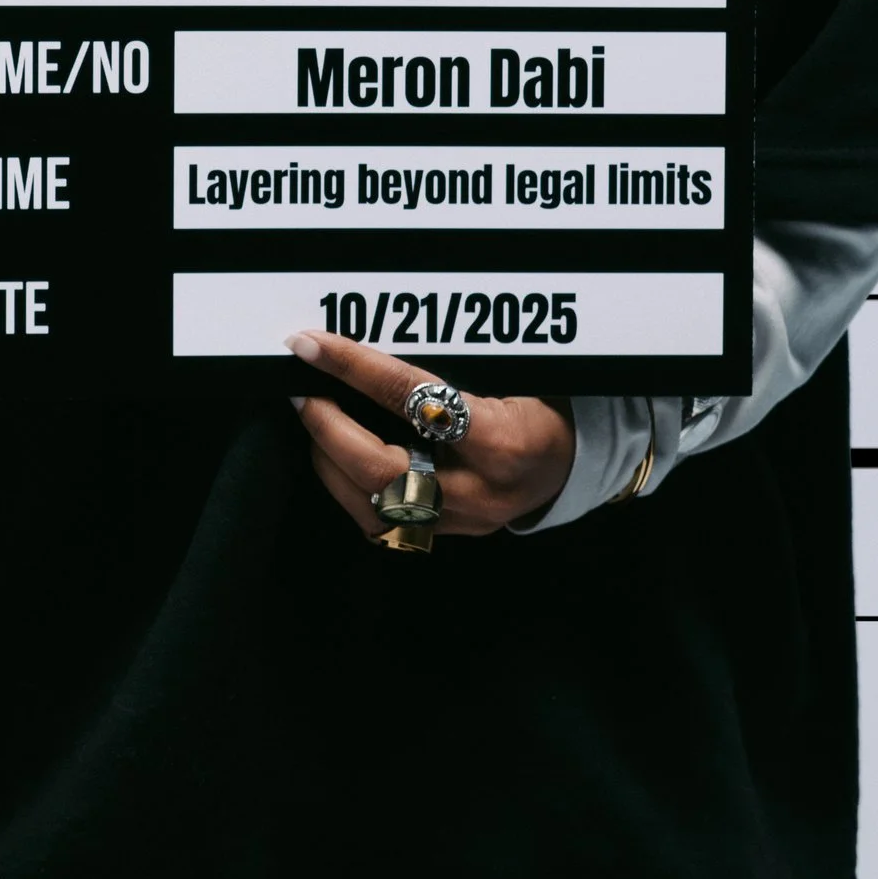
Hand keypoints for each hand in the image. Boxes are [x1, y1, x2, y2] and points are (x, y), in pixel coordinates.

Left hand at [288, 327, 575, 539]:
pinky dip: (349, 489)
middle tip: (303, 390)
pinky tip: (337, 458)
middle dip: (329, 429)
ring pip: (372, 510)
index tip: (313, 346)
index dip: (354, 368)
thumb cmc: (542, 404)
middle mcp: (477, 492)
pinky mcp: (446, 538)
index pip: (410, 399)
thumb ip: (449, 365)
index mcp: (500, 441)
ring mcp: (460, 524)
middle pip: (381, 472)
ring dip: (331, 463)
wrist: (574, 463)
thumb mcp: (512, 372)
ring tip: (314, 421)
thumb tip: (371, 340)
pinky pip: (381, 525)